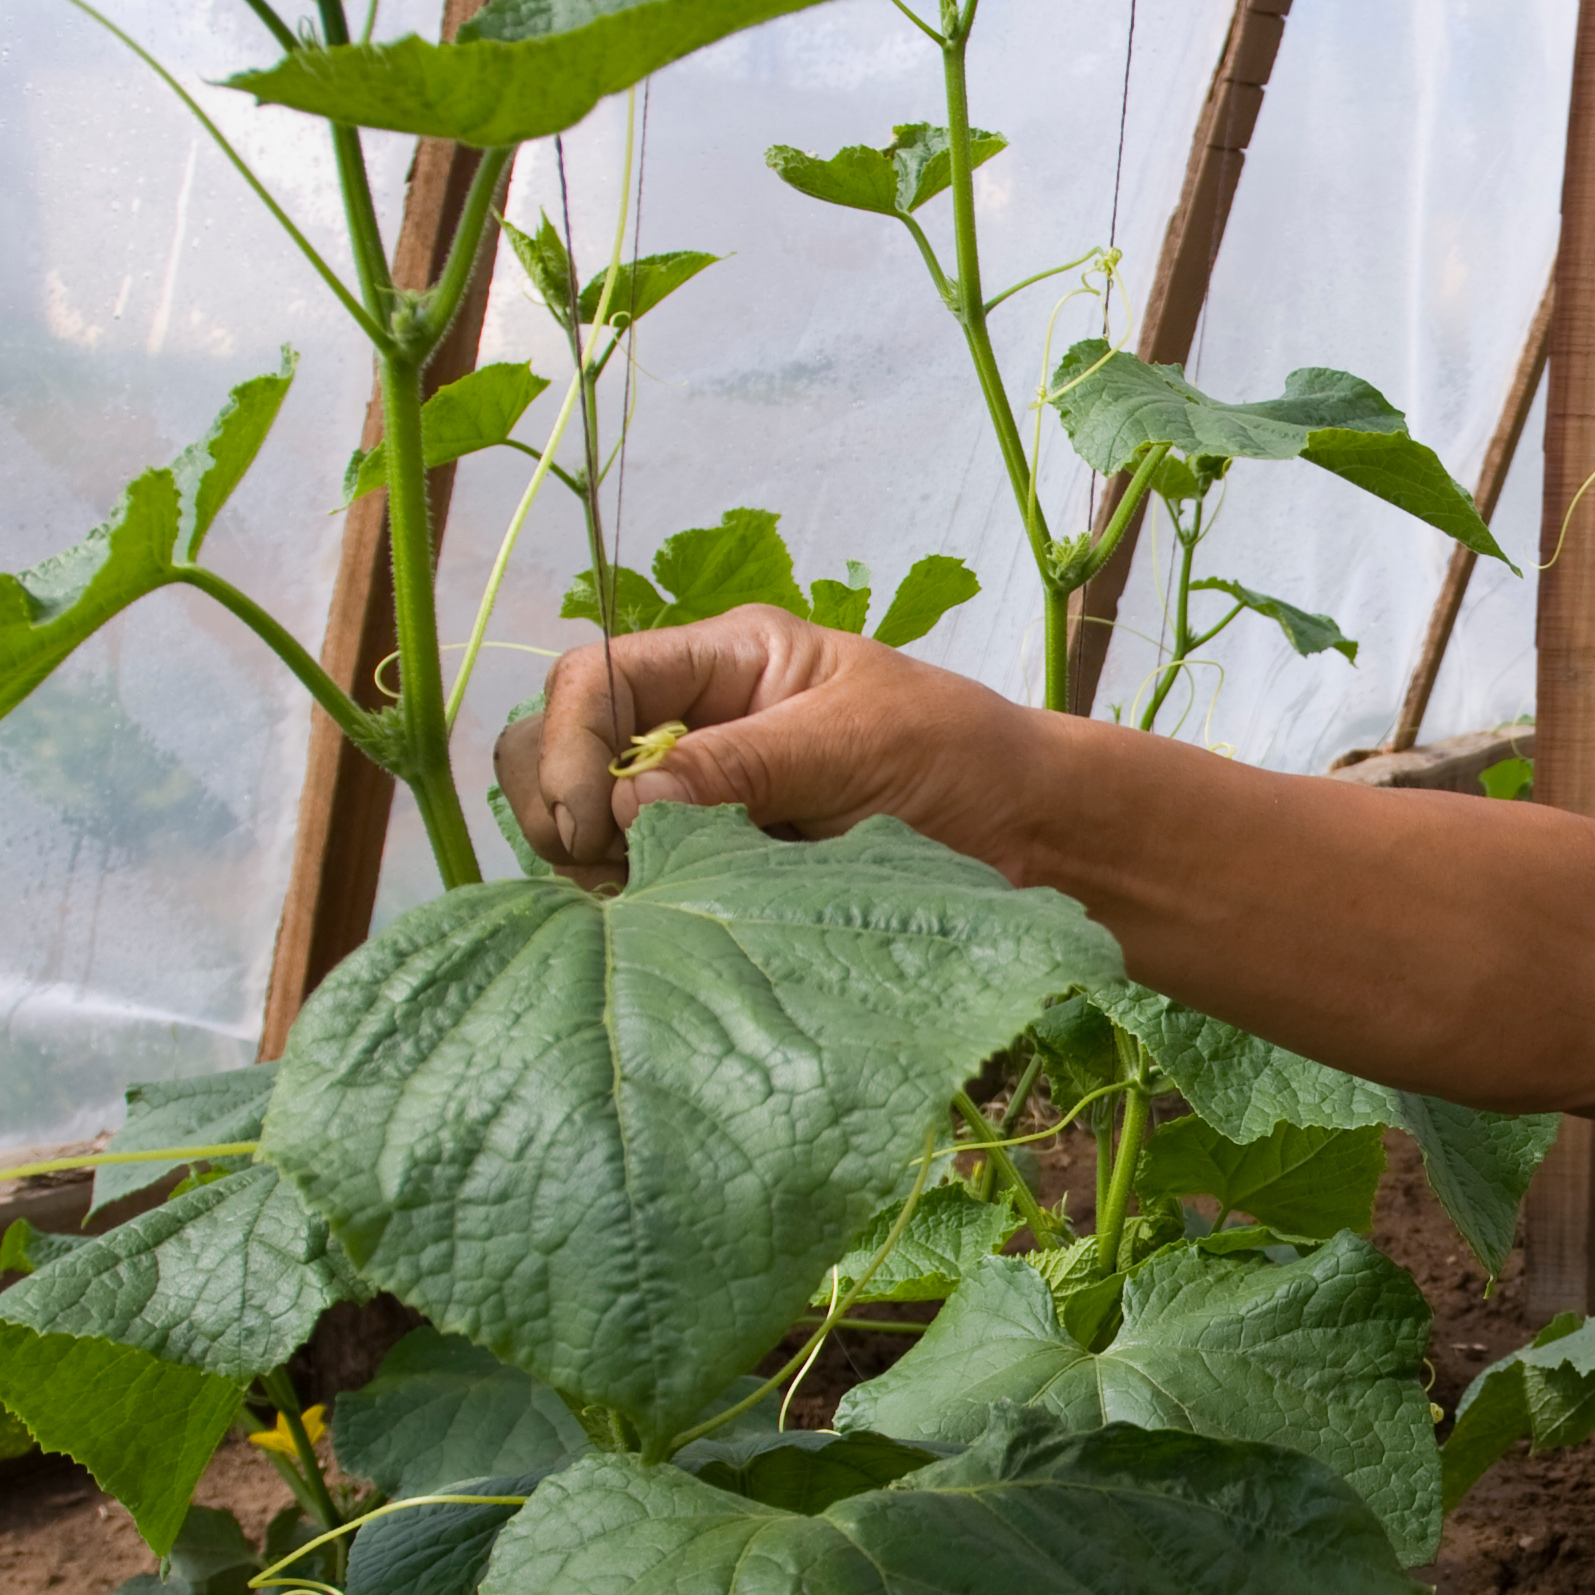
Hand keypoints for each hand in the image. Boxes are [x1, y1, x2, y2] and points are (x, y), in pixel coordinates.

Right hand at [491, 607, 1041, 885]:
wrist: (1037, 838)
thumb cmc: (966, 761)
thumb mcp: (858, 744)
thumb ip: (743, 766)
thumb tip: (630, 804)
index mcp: (727, 662)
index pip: (593, 679)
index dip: (570, 746)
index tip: (598, 825)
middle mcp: (697, 725)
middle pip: (557, 747)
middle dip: (559, 808)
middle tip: (612, 878)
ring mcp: (699, 804)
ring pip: (583, 826)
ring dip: (592, 868)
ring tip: (647, 908)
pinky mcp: (717, 875)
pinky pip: (639, 887)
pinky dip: (632, 911)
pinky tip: (664, 932)